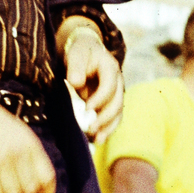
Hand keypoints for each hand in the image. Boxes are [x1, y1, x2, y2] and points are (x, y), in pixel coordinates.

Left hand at [61, 22, 123, 142]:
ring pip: (118, 112)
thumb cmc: (80, 52)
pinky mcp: (111, 102)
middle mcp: (118, 81)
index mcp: (110, 67)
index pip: (110, 85)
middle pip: (118, 101)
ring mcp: (116, 92)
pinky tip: (99, 139)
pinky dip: (108, 129)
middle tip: (90, 128)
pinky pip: (114, 117)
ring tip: (97, 140)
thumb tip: (76, 82)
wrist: (87, 52)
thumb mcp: (76, 53)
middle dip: (105, 117)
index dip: (100, 98)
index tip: (87, 108)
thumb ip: (75, 66)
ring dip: (109, 127)